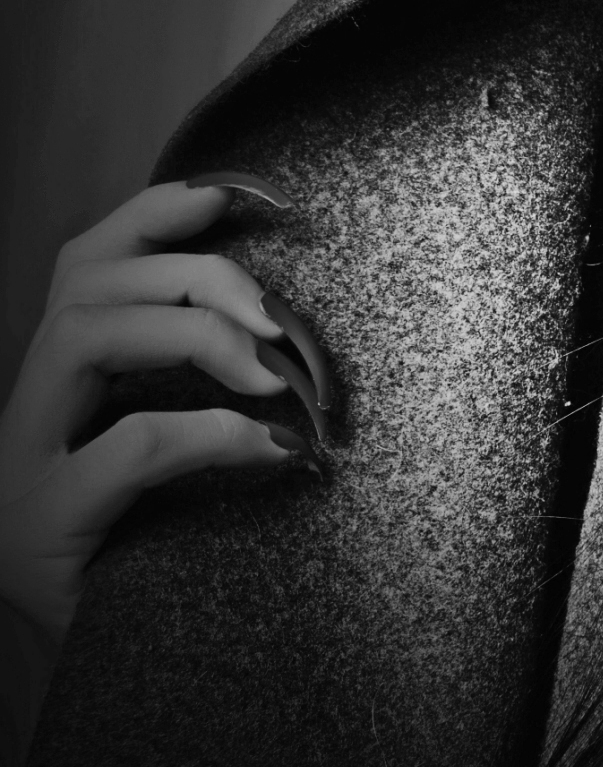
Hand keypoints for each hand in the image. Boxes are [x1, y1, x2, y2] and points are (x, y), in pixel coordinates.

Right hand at [0, 178, 323, 647]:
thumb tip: (298, 325)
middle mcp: (22, 416)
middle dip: (198, 276)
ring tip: (275, 376)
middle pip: (86, 281)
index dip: (161, 210)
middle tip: (285, 323)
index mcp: (58, 389)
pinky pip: (123, 450)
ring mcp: (17, 472)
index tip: (253, 194)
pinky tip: (272, 451)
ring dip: (197, 335)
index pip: (85, 259)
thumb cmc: (171, 563)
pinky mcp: (37, 534)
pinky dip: (207, 434)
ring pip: (82, 335)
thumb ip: (215, 387)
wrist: (124, 684)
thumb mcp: (194, 459)